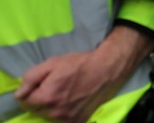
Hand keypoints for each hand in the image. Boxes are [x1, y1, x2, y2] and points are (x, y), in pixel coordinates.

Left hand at [15, 26, 153, 121]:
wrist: (107, 69)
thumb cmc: (79, 64)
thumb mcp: (52, 63)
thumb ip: (31, 77)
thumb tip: (19, 94)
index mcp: (47, 97)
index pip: (25, 102)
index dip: (31, 92)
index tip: (41, 84)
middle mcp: (55, 112)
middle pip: (36, 111)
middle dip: (41, 100)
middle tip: (54, 87)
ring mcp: (67, 119)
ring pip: (48, 116)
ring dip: (52, 107)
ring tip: (65, 94)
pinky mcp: (78, 121)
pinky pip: (62, 120)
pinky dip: (64, 113)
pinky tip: (72, 101)